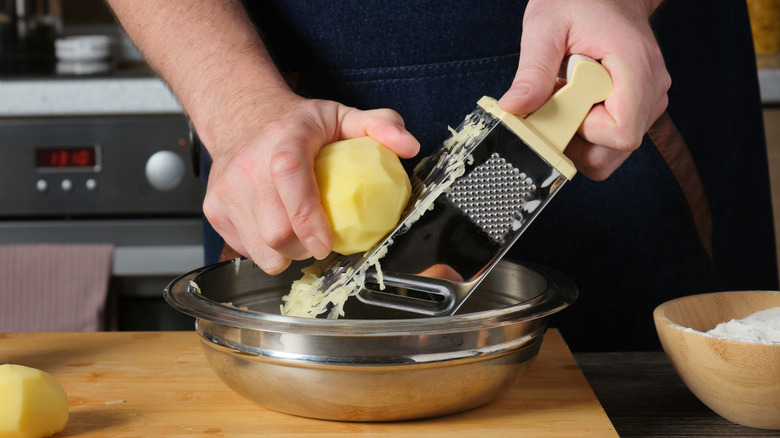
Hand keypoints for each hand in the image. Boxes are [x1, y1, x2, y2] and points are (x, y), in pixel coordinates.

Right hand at [202, 94, 419, 273]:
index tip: (326, 244)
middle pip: (275, 231)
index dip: (308, 218)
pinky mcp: (215, 209)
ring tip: (299, 235)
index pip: (290, 179)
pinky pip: (246, 250)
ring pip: (260, 248)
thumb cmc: (296, 124)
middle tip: (321, 240)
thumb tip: (408, 146)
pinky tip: (277, 229)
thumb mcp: (341, 115)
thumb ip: (380, 125)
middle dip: (304, 247)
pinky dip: (266, 251)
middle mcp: (247, 165)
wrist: (241, 117)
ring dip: (287, 253)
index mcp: (283, 140)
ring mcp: (227, 190)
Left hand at [498, 0, 669, 180]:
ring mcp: (649, 100)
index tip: (564, 103)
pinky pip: (613, 139)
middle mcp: (651, 89)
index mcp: (635, 67)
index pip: (621, 132)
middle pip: (616, 150)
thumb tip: (514, 107)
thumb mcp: (546, 27)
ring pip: (614, 151)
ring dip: (582, 135)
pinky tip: (577, 101)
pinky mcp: (640, 106)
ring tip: (568, 97)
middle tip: (558, 103)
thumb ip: (533, 71)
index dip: (585, 130)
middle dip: (578, 139)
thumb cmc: (581, 0)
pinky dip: (589, 131)